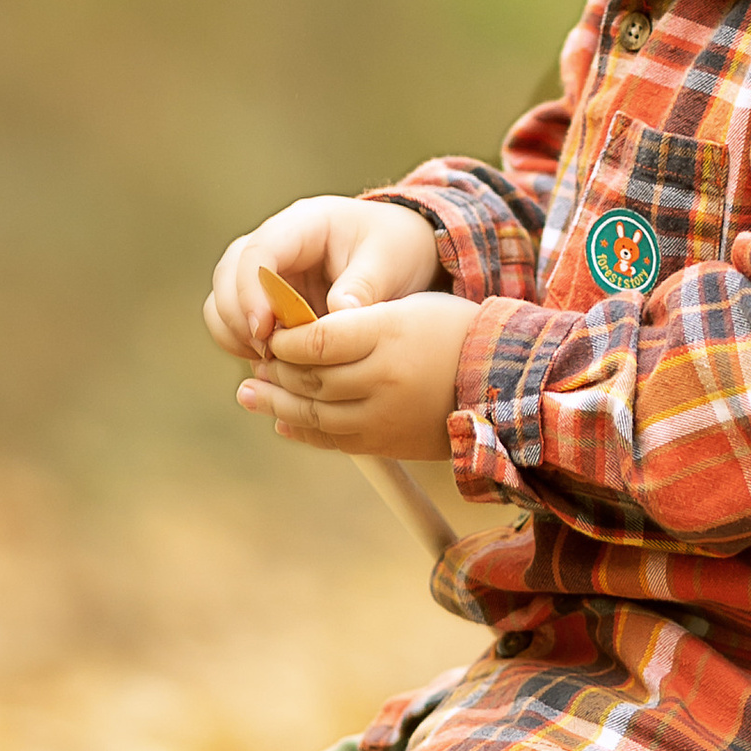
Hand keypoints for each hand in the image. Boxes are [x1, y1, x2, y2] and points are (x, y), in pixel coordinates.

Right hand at [202, 195, 443, 363]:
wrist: (401, 253)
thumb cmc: (396, 249)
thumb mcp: (391, 261)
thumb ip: (363, 287)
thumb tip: (338, 315)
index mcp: (304, 224)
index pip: (258, 251)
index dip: (252, 291)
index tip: (265, 331)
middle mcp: (275, 244)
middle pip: (228, 275)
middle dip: (238, 317)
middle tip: (267, 353)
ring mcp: (265, 272)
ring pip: (223, 300)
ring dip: (236, 334)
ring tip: (271, 363)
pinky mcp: (265, 300)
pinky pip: (236, 323)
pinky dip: (245, 345)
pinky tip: (274, 366)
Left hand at [236, 293, 480, 459]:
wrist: (502, 383)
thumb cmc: (452, 333)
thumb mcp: (408, 308)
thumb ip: (354, 319)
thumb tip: (298, 333)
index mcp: (390, 333)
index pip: (319, 338)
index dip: (286, 338)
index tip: (271, 332)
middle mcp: (384, 378)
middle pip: (312, 378)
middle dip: (276, 370)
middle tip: (256, 361)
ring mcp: (385, 416)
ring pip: (315, 414)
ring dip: (276, 404)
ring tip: (248, 393)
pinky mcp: (388, 443)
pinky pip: (335, 441)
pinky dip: (303, 432)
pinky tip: (282, 423)